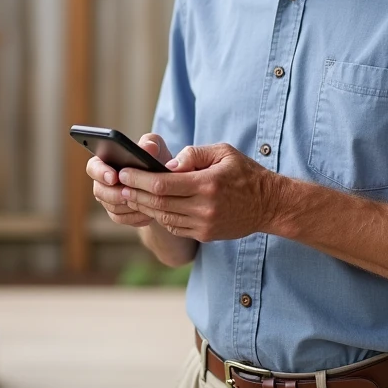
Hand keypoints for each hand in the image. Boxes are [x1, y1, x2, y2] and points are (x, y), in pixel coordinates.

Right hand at [88, 133, 173, 227]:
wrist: (165, 182)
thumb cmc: (156, 158)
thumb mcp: (156, 146)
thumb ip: (150, 143)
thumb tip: (148, 148)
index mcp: (106, 161)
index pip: (93, 167)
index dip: (101, 173)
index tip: (114, 177)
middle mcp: (103, 181)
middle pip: (99, 191)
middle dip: (114, 193)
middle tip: (128, 193)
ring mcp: (109, 199)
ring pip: (111, 206)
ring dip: (127, 206)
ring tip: (143, 202)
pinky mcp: (118, 213)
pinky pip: (121, 218)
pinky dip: (134, 216)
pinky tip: (148, 213)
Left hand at [118, 143, 280, 241]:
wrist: (268, 204)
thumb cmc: (244, 173)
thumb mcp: (223, 152)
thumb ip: (193, 154)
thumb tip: (167, 164)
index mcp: (207, 184)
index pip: (163, 184)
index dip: (139, 179)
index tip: (124, 172)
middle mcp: (204, 207)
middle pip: (158, 203)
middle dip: (134, 193)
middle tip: (119, 184)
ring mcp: (204, 224)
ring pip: (164, 217)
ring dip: (144, 206)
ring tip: (130, 195)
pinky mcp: (205, 235)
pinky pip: (175, 226)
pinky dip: (161, 216)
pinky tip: (153, 207)